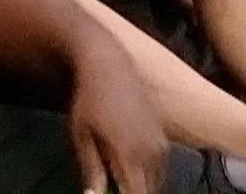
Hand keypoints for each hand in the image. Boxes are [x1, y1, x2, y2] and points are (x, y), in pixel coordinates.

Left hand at [66, 39, 168, 193]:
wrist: (109, 64)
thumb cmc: (89, 100)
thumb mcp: (82, 136)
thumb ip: (92, 170)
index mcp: (131, 154)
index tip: (112, 192)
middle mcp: (152, 152)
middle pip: (149, 191)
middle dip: (132, 191)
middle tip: (114, 183)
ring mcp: (161, 143)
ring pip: (157, 181)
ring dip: (141, 185)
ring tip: (118, 175)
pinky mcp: (163, 136)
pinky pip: (160, 167)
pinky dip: (148, 174)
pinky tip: (129, 167)